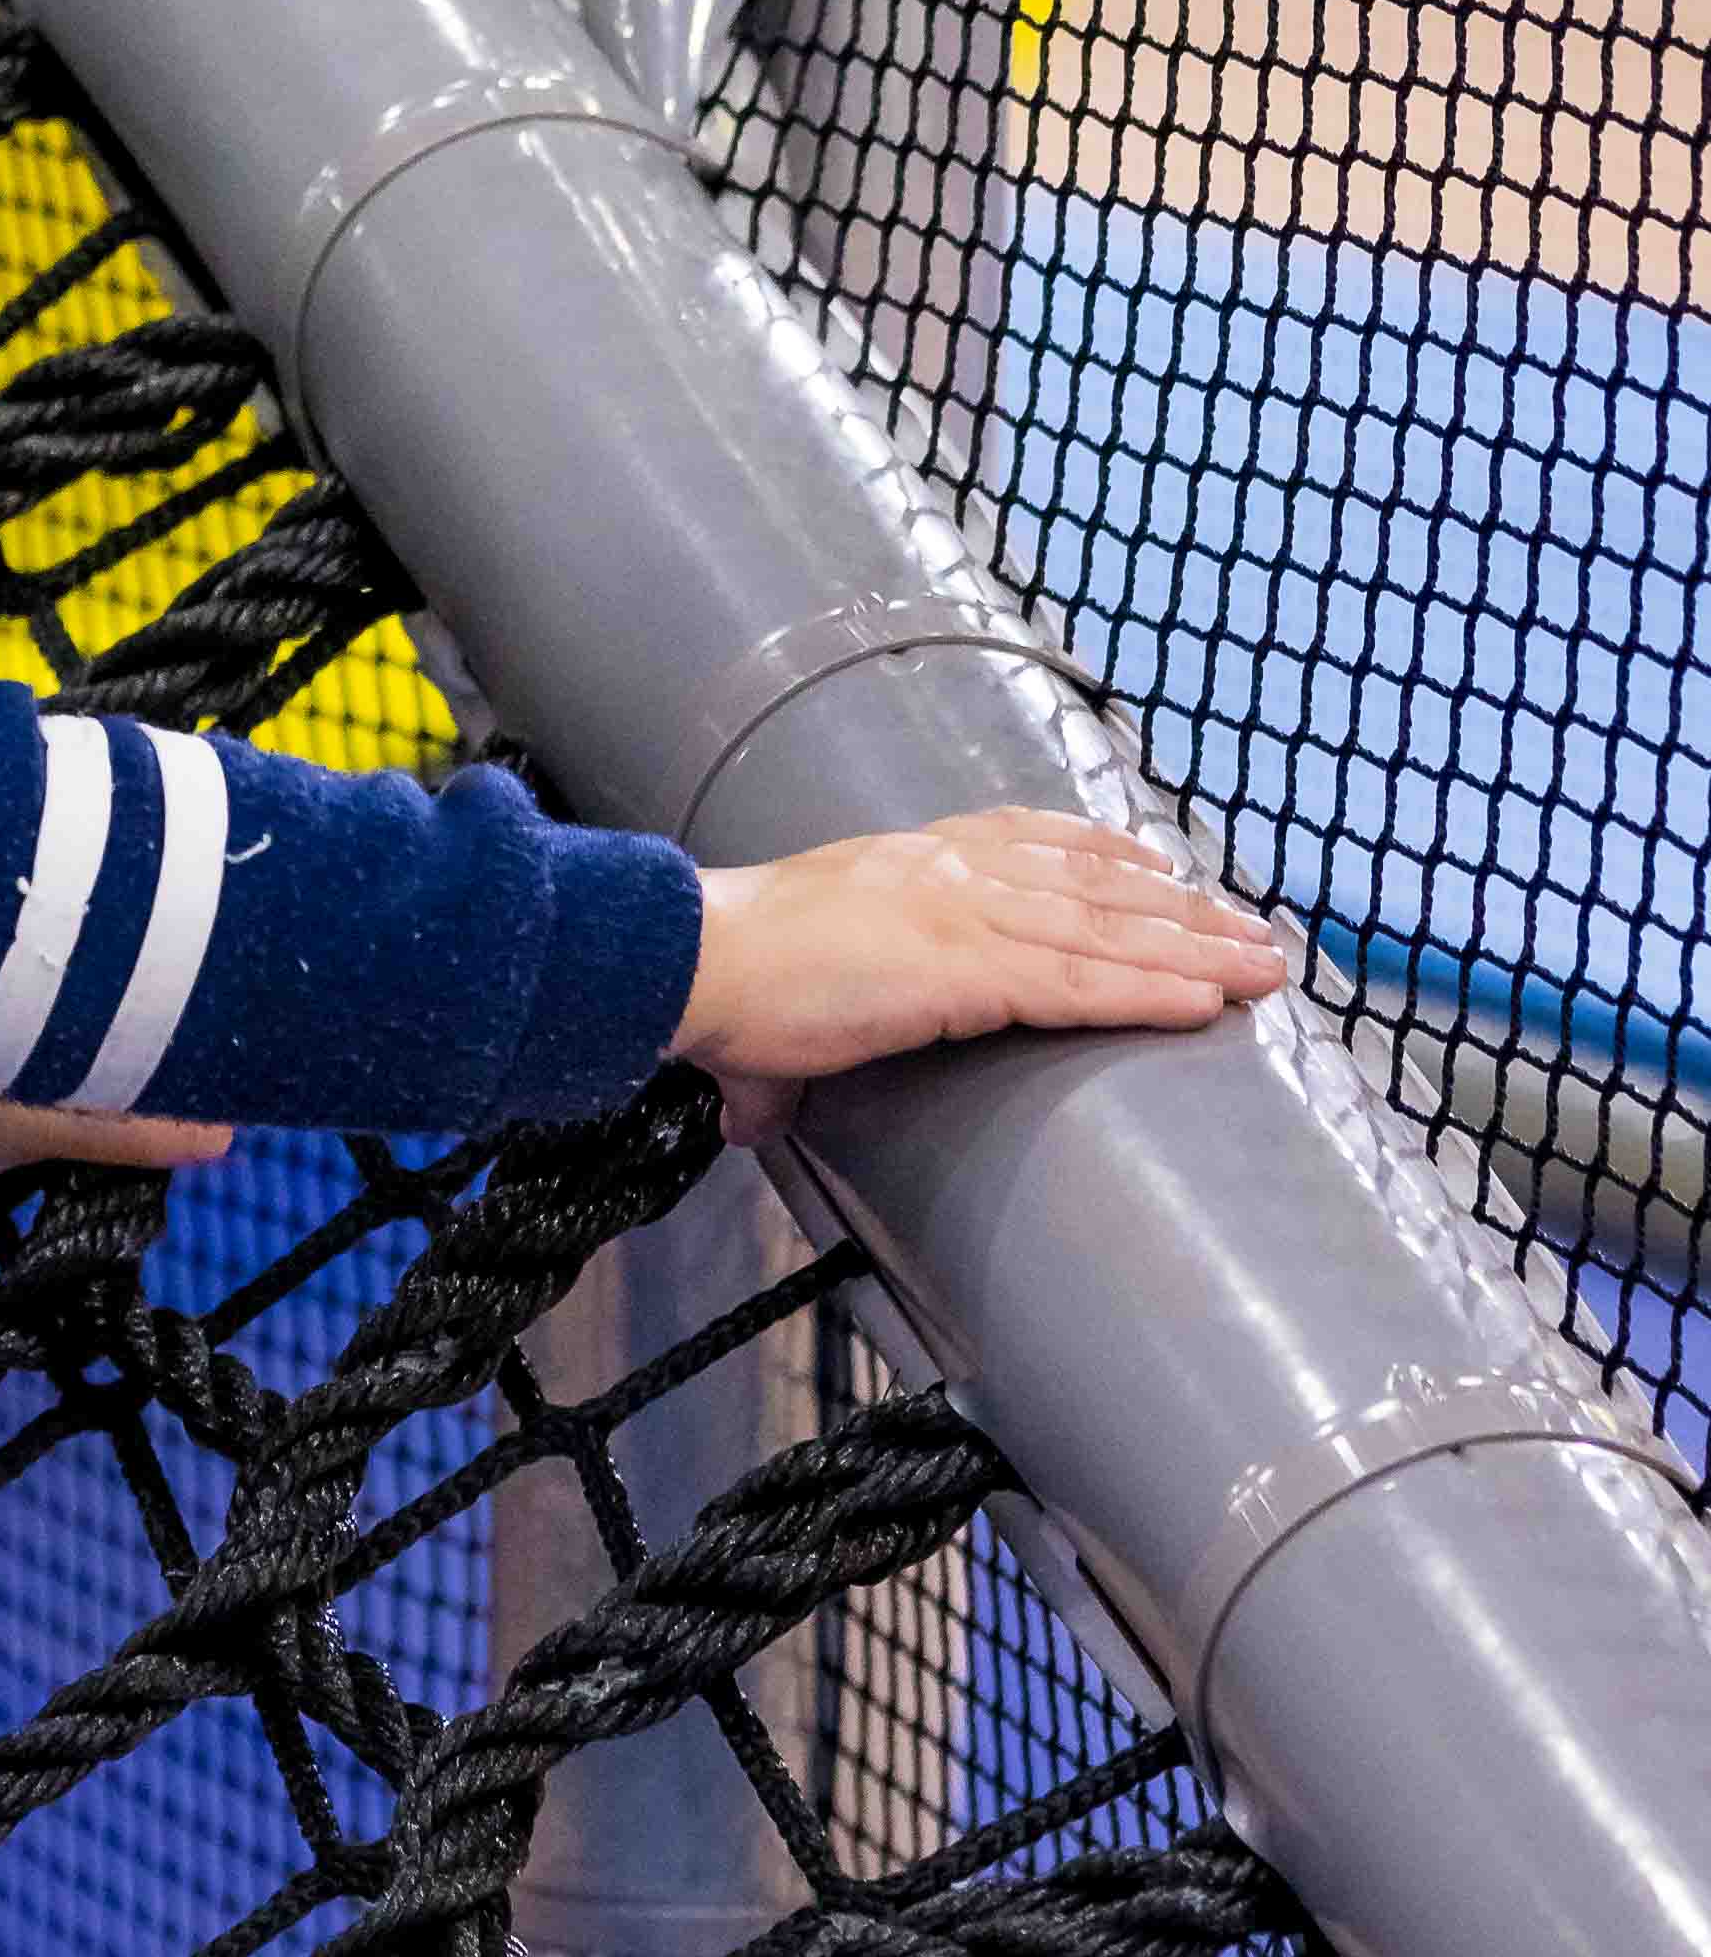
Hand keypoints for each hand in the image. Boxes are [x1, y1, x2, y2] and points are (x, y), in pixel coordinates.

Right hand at [681, 811, 1287, 1142]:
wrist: (692, 961)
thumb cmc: (716, 984)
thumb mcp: (767, 1015)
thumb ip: (777, 1071)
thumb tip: (748, 1117)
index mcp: (910, 862)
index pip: (1031, 839)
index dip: (1107, 851)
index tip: (1164, 861)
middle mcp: (951, 871)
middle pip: (1098, 884)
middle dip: (1185, 908)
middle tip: (1254, 929)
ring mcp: (964, 914)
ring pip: (1108, 930)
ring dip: (1196, 950)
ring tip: (1264, 971)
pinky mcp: (966, 970)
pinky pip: (1080, 983)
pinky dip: (1149, 992)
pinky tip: (1204, 1005)